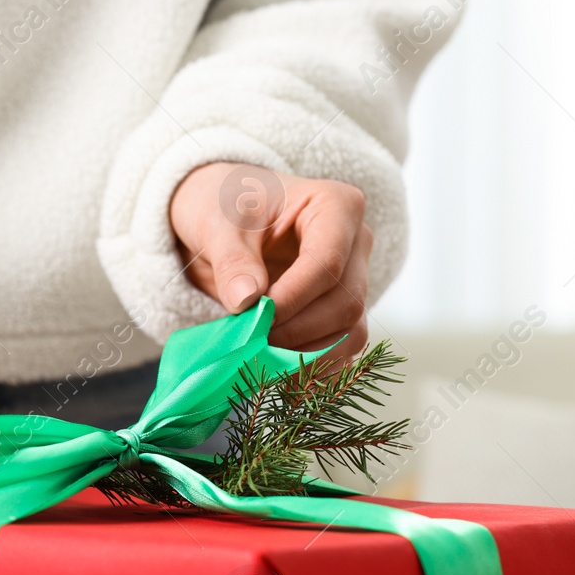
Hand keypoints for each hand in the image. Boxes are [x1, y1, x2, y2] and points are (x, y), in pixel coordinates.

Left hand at [170, 162, 372, 358]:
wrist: (222, 221)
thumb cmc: (224, 206)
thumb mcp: (217, 222)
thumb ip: (232, 260)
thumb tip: (246, 301)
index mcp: (336, 206)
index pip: (327, 262)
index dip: (293, 298)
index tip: (256, 317)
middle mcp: (356, 244)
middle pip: (345, 301)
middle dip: (296, 330)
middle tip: (250, 340)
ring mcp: (353, 280)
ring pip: (350, 332)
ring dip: (306, 355)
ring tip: (259, 356)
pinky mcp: (341, 313)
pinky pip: (341, 349)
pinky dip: (311, 367)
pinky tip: (275, 369)